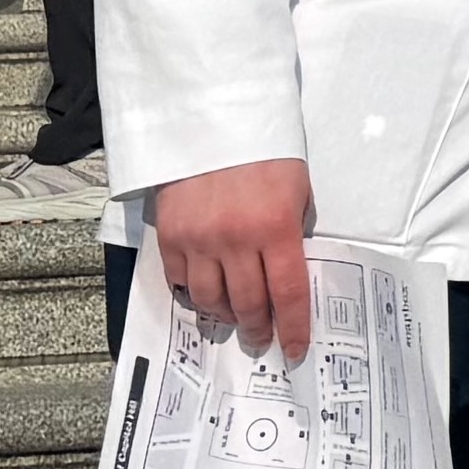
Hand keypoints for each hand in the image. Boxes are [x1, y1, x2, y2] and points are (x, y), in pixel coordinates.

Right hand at [154, 158, 316, 357]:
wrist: (212, 120)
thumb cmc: (264, 153)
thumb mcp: (297, 188)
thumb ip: (295, 230)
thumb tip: (291, 271)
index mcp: (276, 227)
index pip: (288, 293)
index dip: (292, 327)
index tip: (293, 349)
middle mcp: (236, 239)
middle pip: (248, 303)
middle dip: (258, 327)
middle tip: (261, 337)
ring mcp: (199, 239)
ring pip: (211, 299)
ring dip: (225, 315)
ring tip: (234, 316)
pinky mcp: (170, 234)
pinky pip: (180, 280)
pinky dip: (194, 293)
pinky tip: (205, 294)